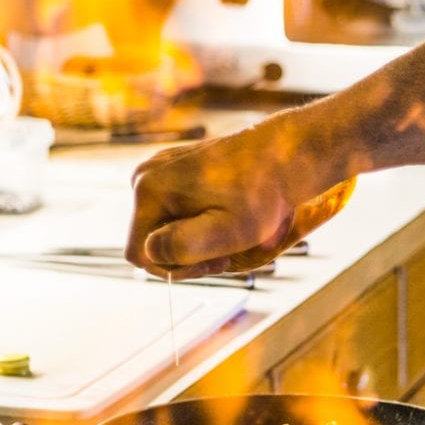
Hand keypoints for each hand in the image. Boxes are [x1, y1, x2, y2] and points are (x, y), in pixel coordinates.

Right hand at [125, 118, 329, 277]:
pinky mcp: (175, 169)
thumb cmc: (261, 195)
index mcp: (148, 189)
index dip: (174, 268)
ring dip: (193, 241)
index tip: (213, 261)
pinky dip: (197, 222)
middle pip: (150, 240)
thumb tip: (148, 251)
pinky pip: (174, 211)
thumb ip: (183, 245)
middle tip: (225, 251)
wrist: (286, 155)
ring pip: (164, 227)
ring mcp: (160, 169)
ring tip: (229, 234)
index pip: (138, 254)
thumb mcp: (227, 231)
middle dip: (185, 254)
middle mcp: (144, 175)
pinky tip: (224, 219)